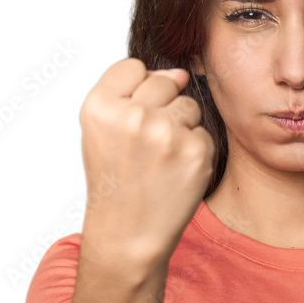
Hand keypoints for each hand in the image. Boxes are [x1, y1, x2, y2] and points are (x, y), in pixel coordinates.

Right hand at [79, 58, 215, 267]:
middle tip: (147, 146)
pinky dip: (195, 150)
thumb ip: (130, 93)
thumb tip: (180, 71)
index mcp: (100, 106)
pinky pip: (204, 132)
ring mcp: (167, 132)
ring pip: (189, 105)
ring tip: (161, 160)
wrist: (129, 235)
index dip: (136, 92)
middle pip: (165, 81)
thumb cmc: (116, 183)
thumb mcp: (101, 131)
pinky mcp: (196, 150)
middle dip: (162, 108)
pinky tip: (176, 172)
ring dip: (181, 128)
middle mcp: (132, 115)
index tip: (130, 120)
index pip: (133, 67)